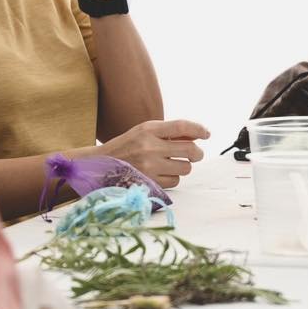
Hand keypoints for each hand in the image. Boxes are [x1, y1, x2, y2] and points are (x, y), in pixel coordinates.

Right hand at [95, 119, 209, 188]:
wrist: (100, 165)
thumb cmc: (126, 147)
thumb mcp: (144, 132)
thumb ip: (168, 133)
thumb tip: (196, 137)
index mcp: (148, 129)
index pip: (182, 126)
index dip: (199, 129)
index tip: (207, 133)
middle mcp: (149, 146)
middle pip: (190, 150)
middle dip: (197, 153)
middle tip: (195, 154)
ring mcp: (149, 166)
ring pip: (185, 168)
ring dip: (184, 166)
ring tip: (172, 164)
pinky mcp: (149, 182)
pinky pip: (175, 181)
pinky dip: (173, 178)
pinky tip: (162, 173)